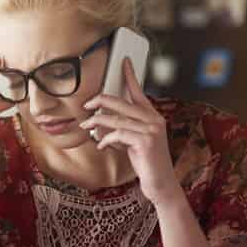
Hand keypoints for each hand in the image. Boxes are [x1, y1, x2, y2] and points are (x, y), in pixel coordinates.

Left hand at [79, 58, 181, 206]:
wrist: (160, 184)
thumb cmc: (146, 163)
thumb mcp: (133, 143)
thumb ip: (122, 130)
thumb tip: (101, 124)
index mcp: (152, 117)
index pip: (139, 92)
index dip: (130, 76)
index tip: (124, 62)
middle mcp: (154, 119)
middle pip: (122, 102)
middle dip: (100, 101)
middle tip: (86, 105)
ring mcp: (152, 129)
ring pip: (116, 119)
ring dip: (96, 122)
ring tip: (87, 127)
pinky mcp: (146, 141)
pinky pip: (117, 134)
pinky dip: (105, 139)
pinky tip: (101, 145)